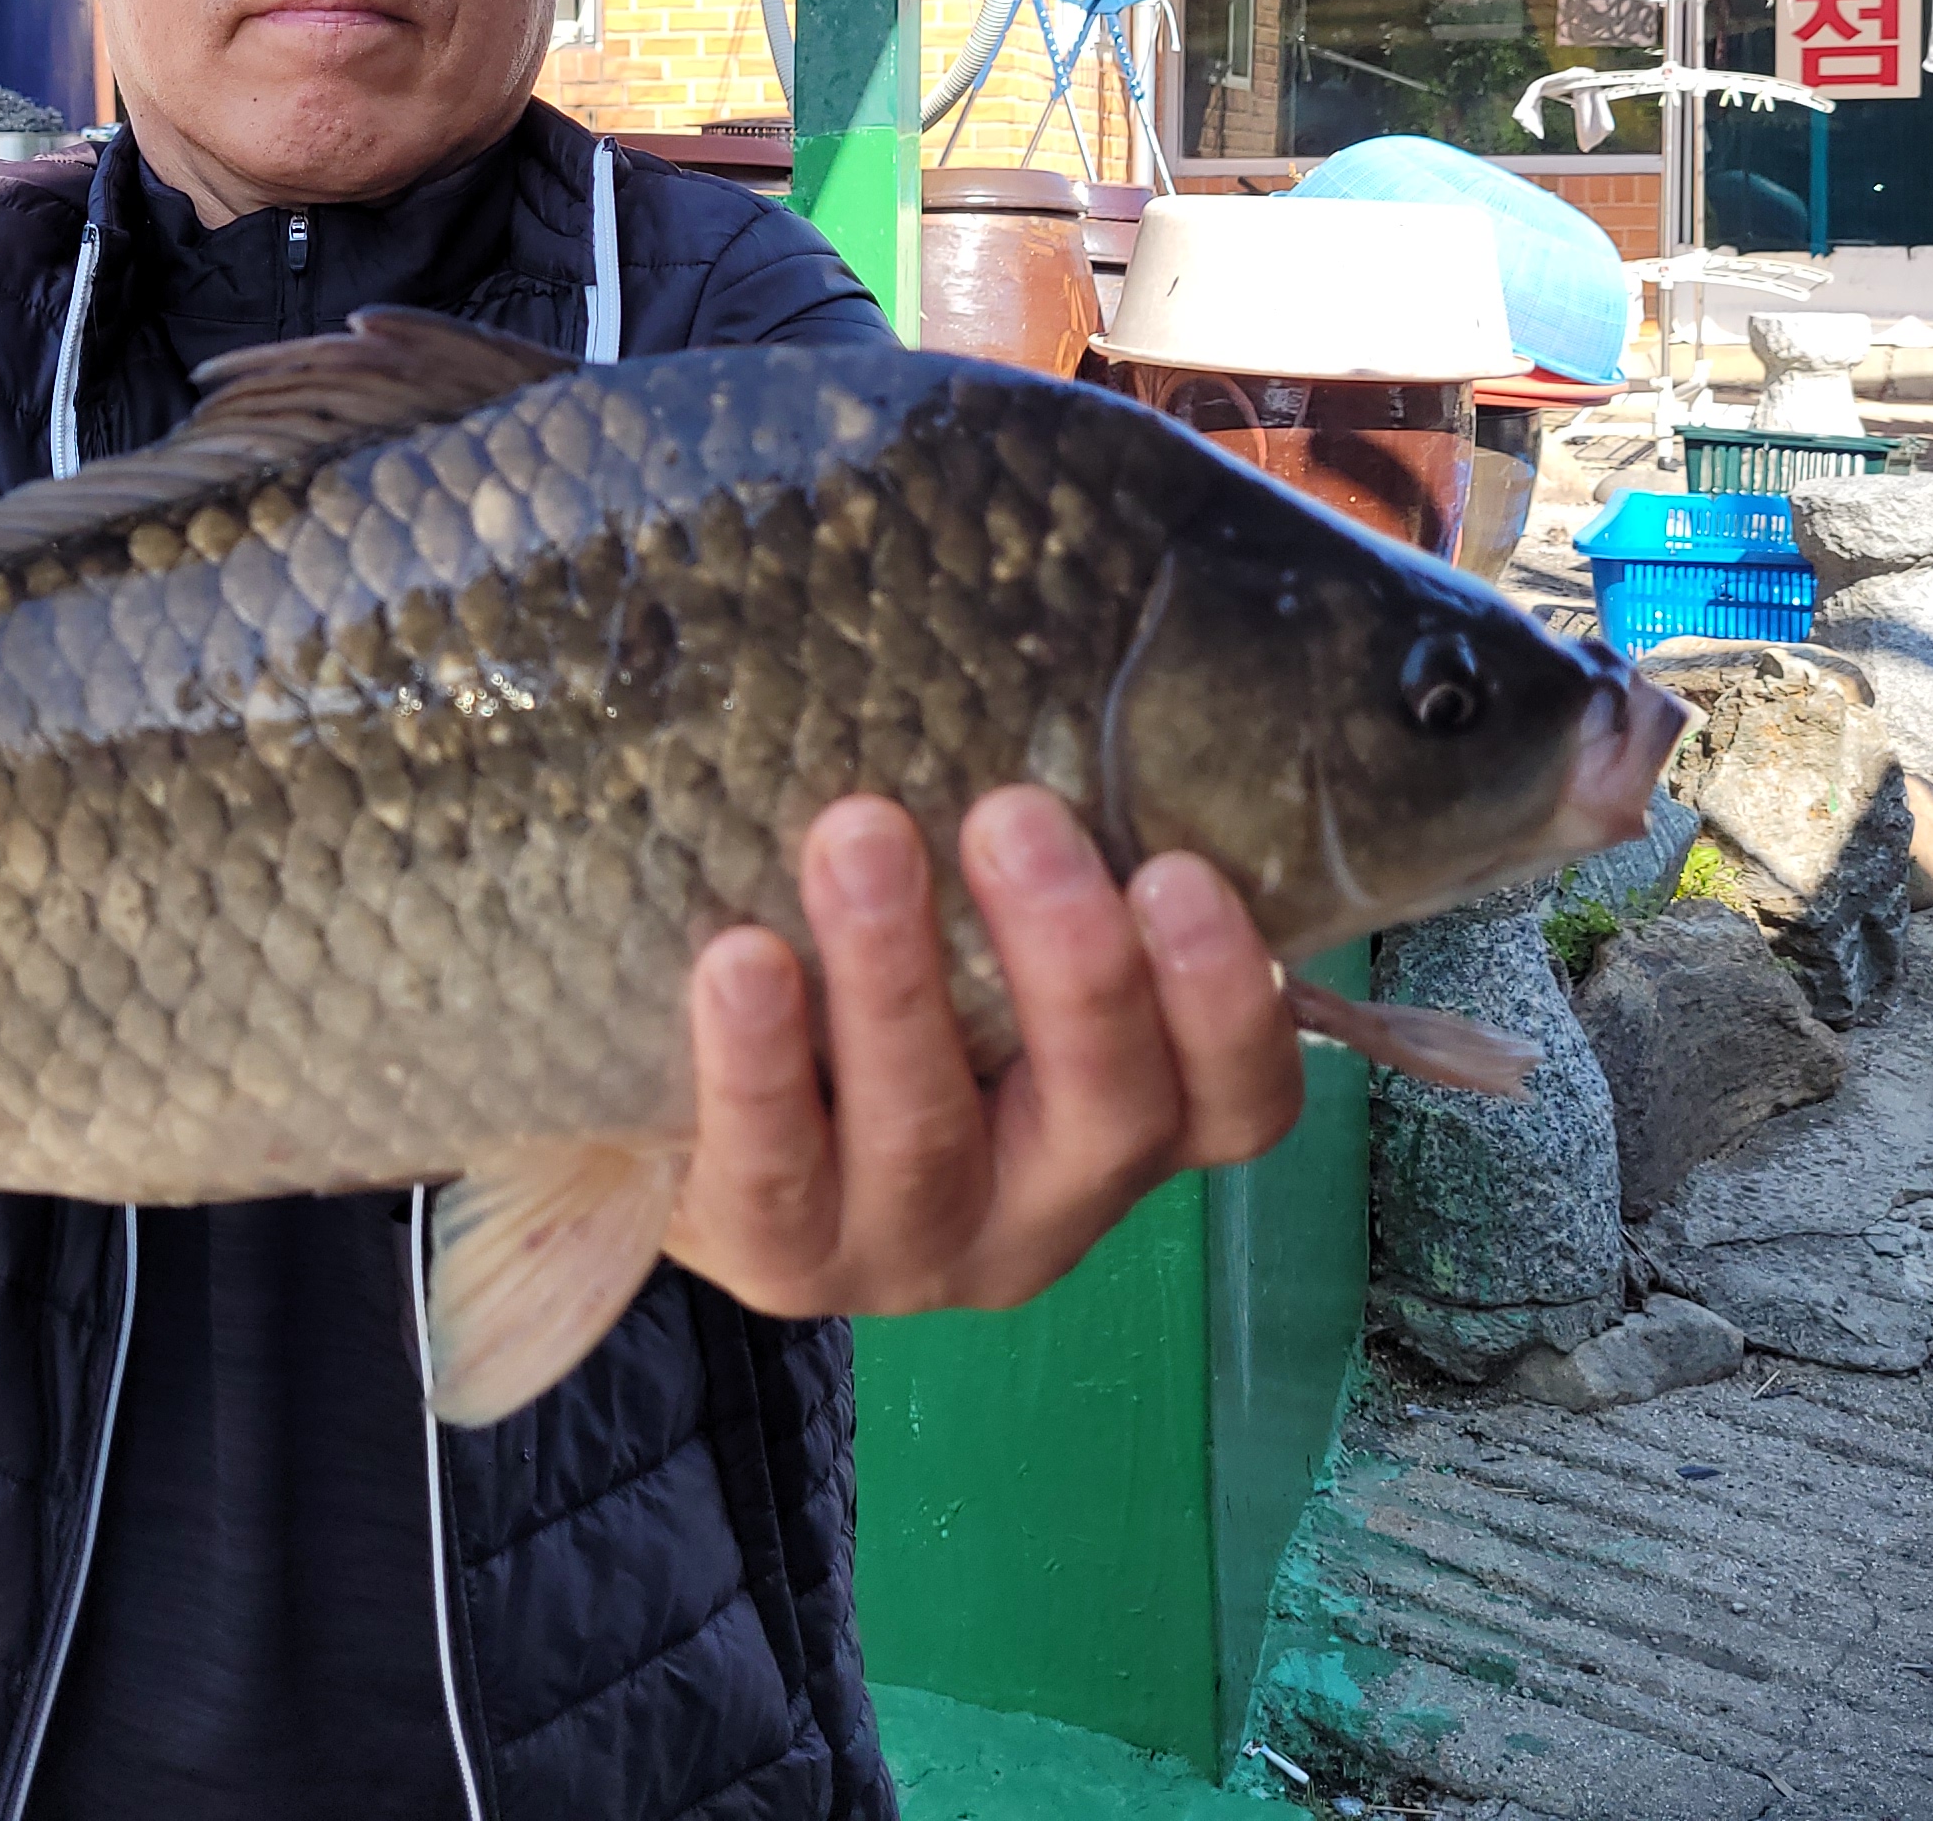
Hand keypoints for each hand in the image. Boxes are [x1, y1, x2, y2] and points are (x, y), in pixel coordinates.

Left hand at [665, 786, 1300, 1317]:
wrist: (696, 1137)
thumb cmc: (870, 992)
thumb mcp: (974, 935)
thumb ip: (1025, 859)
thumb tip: (1037, 672)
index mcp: (1128, 1124)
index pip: (1237, 1097)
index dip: (1228, 999)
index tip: (1177, 867)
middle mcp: (1044, 1206)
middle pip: (1105, 1113)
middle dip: (1070, 963)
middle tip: (1012, 814)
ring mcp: (912, 1249)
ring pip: (928, 1138)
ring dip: (897, 980)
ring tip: (859, 838)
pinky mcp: (779, 1259)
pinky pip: (774, 1174)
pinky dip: (759, 1063)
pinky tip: (740, 958)